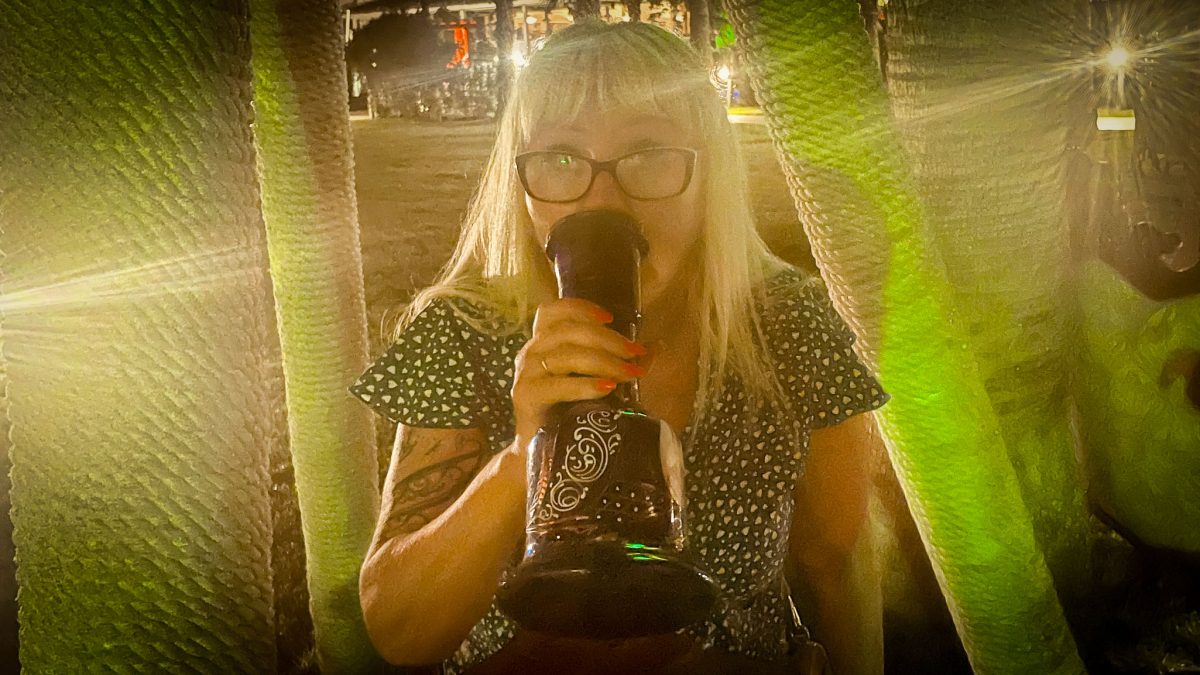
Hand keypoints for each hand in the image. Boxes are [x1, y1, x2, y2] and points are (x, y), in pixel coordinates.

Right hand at [511, 298, 647, 445]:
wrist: (549, 452)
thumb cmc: (575, 412)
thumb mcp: (601, 380)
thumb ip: (621, 362)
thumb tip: (655, 347)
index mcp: (546, 343)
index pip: (553, 311)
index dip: (580, 308)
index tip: (610, 318)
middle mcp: (532, 353)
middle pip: (568, 331)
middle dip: (607, 340)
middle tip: (635, 353)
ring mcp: (527, 374)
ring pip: (566, 355)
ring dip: (603, 362)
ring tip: (629, 374)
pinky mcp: (526, 397)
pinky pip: (556, 385)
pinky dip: (584, 385)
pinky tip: (606, 388)